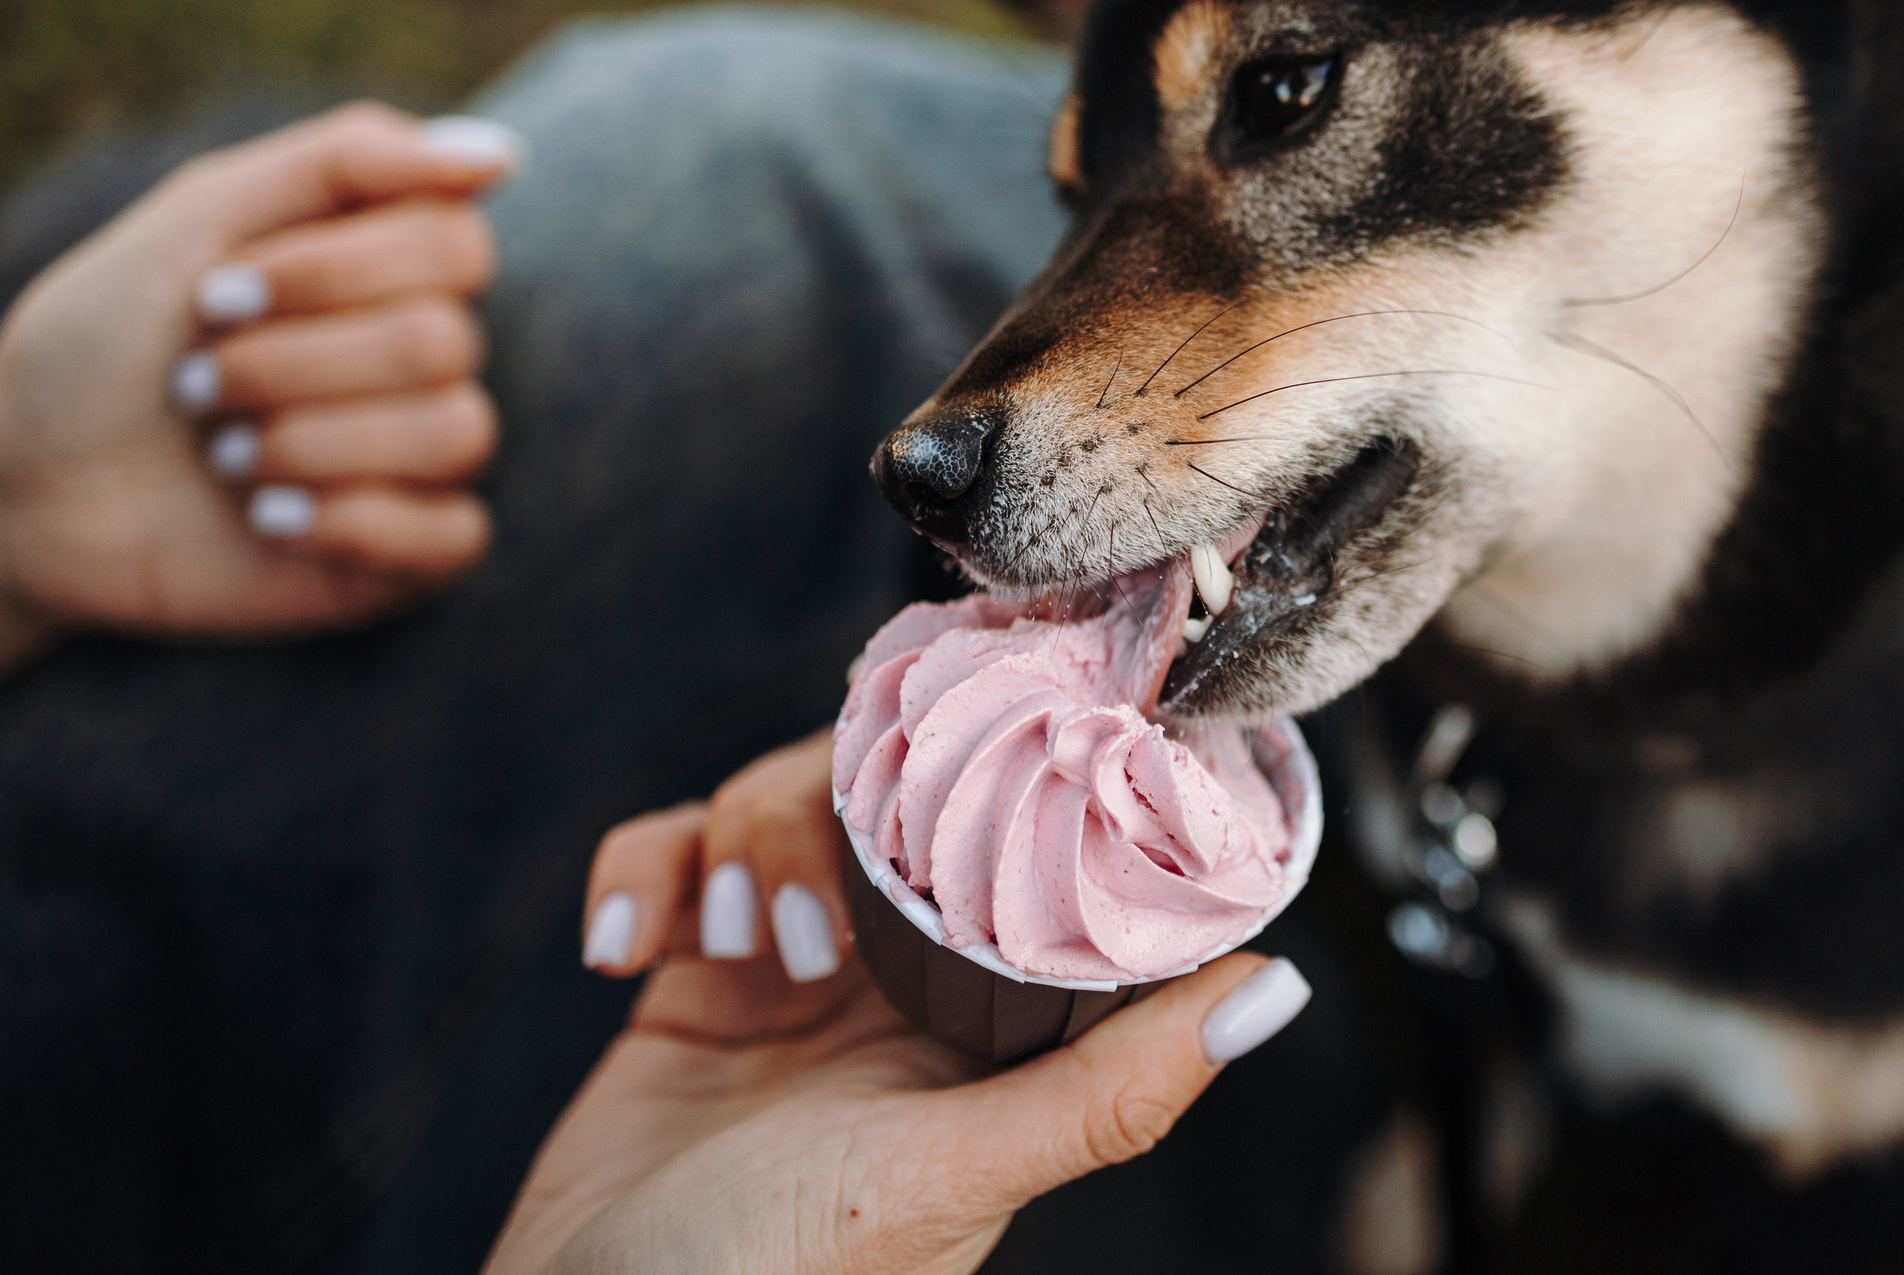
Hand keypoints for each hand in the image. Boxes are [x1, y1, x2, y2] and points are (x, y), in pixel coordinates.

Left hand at [0, 102, 514, 686]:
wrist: (21, 486)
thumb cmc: (103, 345)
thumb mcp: (198, 217)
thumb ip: (345, 160)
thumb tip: (503, 156)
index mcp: (386, 269)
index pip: (454, 247)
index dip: (331, 271)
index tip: (214, 292)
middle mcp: (417, 359)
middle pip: (439, 341)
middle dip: (288, 363)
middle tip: (198, 382)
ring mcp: (416, 458)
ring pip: (455, 432)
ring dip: (308, 442)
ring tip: (225, 457)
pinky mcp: (403, 555)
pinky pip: (457, 534)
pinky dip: (356, 524)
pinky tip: (270, 520)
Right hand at [487, 730, 1310, 1274]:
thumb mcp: (954, 1176)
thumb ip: (1111, 1088)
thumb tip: (1278, 985)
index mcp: (991, 1020)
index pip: (1029, 846)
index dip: (1013, 777)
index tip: (989, 727)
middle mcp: (902, 980)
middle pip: (895, 798)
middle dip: (839, 808)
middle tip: (808, 907)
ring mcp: (793, 969)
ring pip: (785, 803)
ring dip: (743, 844)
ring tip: (730, 947)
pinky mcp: (690, 977)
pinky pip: (671, 856)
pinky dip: (643, 872)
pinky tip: (625, 946)